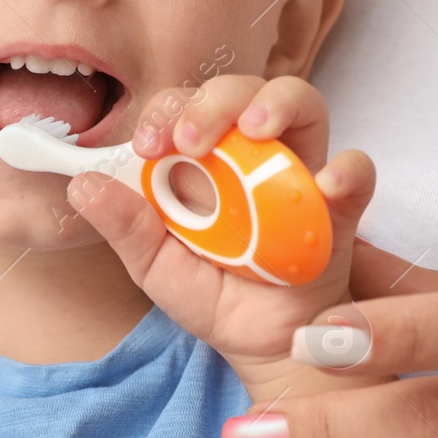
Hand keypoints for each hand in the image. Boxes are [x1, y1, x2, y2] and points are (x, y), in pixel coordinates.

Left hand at [71, 75, 376, 397]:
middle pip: (241, 91)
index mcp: (203, 159)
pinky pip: (355, 171)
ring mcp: (298, 173)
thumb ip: (124, 226)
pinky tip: (326, 185)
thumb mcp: (155, 266)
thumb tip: (82, 184)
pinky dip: (347, 170)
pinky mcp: (338, 207)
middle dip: (213, 101)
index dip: (166, 110)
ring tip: (255, 129)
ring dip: (277, 104)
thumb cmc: (213, 295)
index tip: (148, 144)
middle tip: (189, 137)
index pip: (186, 106)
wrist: (264, 346)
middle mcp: (252, 154)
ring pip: (301, 105)